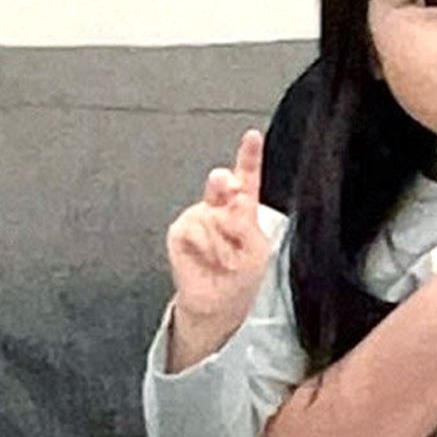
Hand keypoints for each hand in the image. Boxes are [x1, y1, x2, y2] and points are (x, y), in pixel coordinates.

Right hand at [166, 130, 268, 368]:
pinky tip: (207, 259)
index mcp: (243, 207)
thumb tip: (231, 202)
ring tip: (223, 258)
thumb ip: (245, 223)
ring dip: (222, 242)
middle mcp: (218, 207)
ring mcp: (198, 216)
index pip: (248, 177)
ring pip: (213, 218)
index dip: (249, 155)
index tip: (252, 135)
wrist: (216, 301)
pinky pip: (196, 232)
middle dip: (225, 185)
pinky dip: (206, 248)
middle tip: (229, 192)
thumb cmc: (240, 274)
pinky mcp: (181, 229)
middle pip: (222, 184)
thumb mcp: (255, 249)